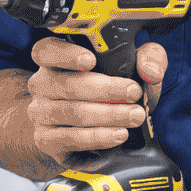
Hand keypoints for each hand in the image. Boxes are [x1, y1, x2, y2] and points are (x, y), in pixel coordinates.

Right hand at [25, 37, 167, 167]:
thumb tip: (150, 70)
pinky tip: (117, 135)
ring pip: (71, 113)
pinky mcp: (46, 140)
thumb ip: (148, 58)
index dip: (66, 54)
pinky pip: (70, 139)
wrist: (93, 127)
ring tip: (134, 117)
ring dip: (107, 116)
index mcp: (56, 60)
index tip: (91, 60)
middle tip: (134, 93)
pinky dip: (97, 138)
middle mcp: (42, 85)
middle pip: (68, 85)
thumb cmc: (113, 88)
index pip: (46, 51)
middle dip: (107, 90)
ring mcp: (40, 113)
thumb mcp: (134, 67)